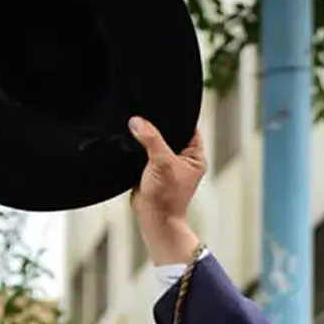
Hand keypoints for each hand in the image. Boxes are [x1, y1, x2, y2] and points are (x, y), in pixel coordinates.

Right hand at [127, 115, 205, 263]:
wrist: (154, 219)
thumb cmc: (167, 198)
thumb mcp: (162, 163)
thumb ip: (151, 139)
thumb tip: (137, 121)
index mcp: (195, 156)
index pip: (188, 127)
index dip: (176, 115)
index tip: (160, 104)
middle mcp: (183, 159)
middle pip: (170, 132)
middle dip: (156, 125)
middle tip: (143, 113)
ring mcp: (167, 164)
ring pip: (155, 141)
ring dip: (145, 136)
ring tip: (134, 125)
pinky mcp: (151, 169)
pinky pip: (144, 151)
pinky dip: (137, 146)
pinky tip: (129, 138)